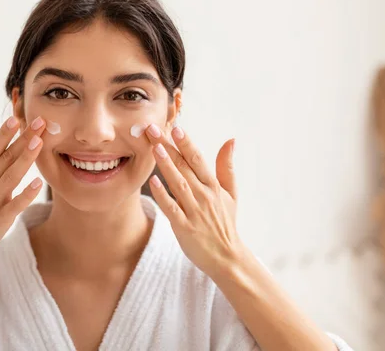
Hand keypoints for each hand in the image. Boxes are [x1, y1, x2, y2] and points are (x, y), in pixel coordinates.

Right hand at [0, 116, 45, 258]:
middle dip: (23, 139)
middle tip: (40, 122)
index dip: (5, 132)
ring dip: (25, 159)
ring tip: (38, 143)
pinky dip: (26, 194)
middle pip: (6, 158)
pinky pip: (15, 204)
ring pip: (11, 177)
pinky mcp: (1, 218)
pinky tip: (38, 183)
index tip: (17, 117)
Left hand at [144, 123, 243, 278]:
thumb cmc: (225, 222)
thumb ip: (227, 167)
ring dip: (167, 166)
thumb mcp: (230, 194)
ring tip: (155, 148)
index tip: (176, 127)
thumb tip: (231, 140)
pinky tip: (153, 182)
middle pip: (184, 167)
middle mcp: (204, 196)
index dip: (187, 143)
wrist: (227, 257)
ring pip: (178, 184)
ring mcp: (194, 212)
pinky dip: (163, 195)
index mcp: (214, 186)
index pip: (198, 160)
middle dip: (169, 147)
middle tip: (154, 129)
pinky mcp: (184, 227)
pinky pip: (172, 209)